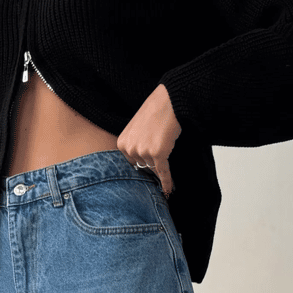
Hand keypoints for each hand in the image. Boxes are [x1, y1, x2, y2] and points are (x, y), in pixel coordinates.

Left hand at [117, 83, 181, 197]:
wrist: (169, 101)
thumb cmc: (155, 111)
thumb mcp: (137, 128)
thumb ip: (134, 145)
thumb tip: (140, 164)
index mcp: (122, 143)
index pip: (132, 163)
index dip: (142, 163)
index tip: (148, 169)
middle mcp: (130, 149)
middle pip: (143, 166)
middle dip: (152, 162)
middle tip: (158, 158)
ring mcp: (143, 152)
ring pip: (154, 167)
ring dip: (161, 162)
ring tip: (166, 149)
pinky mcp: (157, 154)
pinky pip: (162, 173)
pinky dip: (166, 182)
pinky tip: (168, 191)